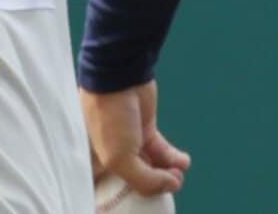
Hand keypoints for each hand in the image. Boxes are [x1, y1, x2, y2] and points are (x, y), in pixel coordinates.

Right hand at [80, 81, 190, 196]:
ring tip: (178, 174)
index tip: (139, 203)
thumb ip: (143, 180)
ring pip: (151, 166)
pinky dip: (174, 158)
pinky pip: (161, 151)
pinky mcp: (145, 129)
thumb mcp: (119, 158)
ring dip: (167, 173)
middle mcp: (110, 153)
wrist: (119, 78)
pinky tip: (183, 161)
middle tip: (168, 184)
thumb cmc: (108, 117)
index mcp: (94, 161)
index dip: (122, 197)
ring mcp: (128, 141)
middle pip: (133, 180)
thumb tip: (171, 185)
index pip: (106, 187)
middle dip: (153, 186)